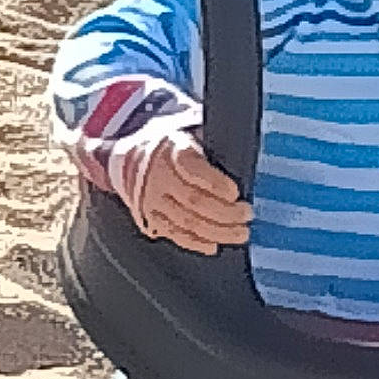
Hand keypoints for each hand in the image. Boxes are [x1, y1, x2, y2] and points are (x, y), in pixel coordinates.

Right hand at [138, 136, 252, 254]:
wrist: (131, 162)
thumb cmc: (173, 149)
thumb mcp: (191, 133)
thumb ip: (212, 143)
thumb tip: (241, 153)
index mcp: (172, 150)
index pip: (192, 169)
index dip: (215, 183)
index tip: (235, 192)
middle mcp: (160, 177)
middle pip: (195, 201)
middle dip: (226, 212)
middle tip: (246, 214)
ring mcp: (153, 201)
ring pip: (188, 222)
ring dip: (218, 231)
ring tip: (240, 233)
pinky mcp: (151, 219)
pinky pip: (176, 235)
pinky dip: (197, 243)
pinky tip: (214, 244)